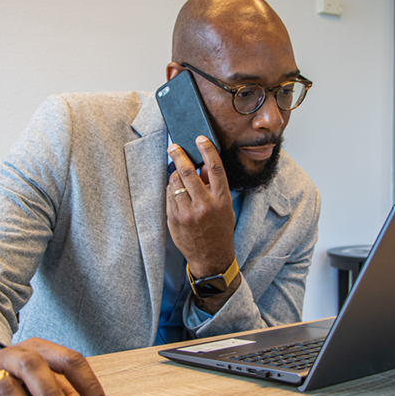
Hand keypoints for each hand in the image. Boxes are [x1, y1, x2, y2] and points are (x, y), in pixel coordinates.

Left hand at [166, 136, 235, 276]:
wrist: (211, 257)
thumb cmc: (220, 229)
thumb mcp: (225, 207)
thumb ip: (214, 187)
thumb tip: (202, 166)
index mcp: (221, 200)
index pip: (214, 167)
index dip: (207, 149)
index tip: (200, 138)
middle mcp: (204, 205)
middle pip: (188, 171)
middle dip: (179, 155)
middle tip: (173, 147)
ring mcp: (187, 213)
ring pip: (175, 182)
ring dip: (175, 173)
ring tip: (178, 174)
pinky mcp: (174, 219)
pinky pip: (169, 195)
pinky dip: (171, 189)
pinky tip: (176, 191)